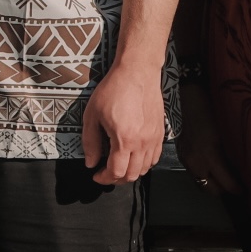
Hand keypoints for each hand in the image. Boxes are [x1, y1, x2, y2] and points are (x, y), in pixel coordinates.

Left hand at [83, 63, 165, 186]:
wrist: (137, 72)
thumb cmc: (114, 90)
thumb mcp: (92, 115)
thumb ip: (90, 142)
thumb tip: (91, 163)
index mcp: (124, 139)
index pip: (116, 172)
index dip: (104, 178)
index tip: (96, 174)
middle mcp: (142, 142)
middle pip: (132, 175)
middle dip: (116, 179)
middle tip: (105, 173)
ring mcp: (154, 138)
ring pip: (145, 169)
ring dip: (131, 173)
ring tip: (119, 166)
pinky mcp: (160, 132)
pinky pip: (155, 157)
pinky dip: (144, 164)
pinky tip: (133, 157)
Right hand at [175, 81, 240, 195]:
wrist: (187, 100)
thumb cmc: (211, 112)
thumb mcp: (227, 132)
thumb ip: (235, 152)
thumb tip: (247, 167)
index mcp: (211, 156)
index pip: (227, 183)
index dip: (238, 189)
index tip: (248, 189)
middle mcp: (197, 163)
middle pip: (212, 190)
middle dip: (225, 191)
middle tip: (237, 186)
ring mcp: (187, 161)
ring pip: (202, 184)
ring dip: (213, 185)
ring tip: (225, 180)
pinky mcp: (182, 157)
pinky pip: (194, 175)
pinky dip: (204, 176)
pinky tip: (212, 170)